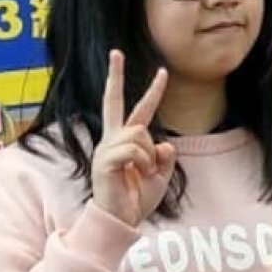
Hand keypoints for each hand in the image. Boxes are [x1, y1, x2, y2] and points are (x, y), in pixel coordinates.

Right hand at [90, 50, 175, 226]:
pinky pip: (134, 151)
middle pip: (113, 101)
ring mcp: (106, 148)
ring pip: (139, 134)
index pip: (140, 110)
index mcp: (126, 141)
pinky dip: (143, 164)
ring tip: (142, 174)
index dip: (153, 92)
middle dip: (115, 76)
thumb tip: (165, 144)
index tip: (163, 71)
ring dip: (149, 157)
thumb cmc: (137, 200)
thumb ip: (166, 157)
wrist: (121, 220)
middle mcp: (113, 139)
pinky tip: (136, 175)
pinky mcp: (105, 160)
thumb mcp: (161, 176)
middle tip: (115, 51)